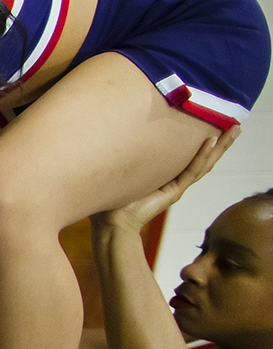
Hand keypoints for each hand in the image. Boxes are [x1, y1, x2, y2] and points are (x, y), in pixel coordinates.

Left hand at [94, 126, 240, 233]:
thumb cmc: (113, 199)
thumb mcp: (124, 172)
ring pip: (205, 163)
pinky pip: (191, 170)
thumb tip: (117, 135)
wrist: (112, 223)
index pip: (191, 156)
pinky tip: (211, 141)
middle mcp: (175, 180)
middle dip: (221, 142)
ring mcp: (177, 186)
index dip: (204, 142)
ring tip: (234, 130)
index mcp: (166, 176)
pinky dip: (201, 155)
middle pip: (205, 158)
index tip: (215, 125)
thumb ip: (128, 157)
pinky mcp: (174, 192)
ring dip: (220, 146)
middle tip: (236, 125)